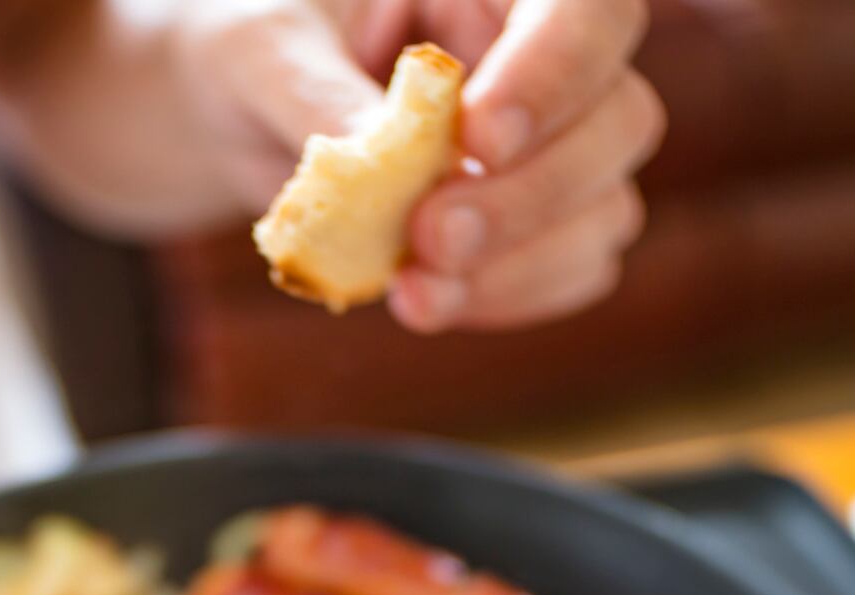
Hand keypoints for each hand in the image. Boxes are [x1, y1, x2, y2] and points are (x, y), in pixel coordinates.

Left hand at [180, 0, 662, 332]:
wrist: (237, 111)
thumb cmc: (254, 48)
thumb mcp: (262, 48)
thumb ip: (320, 94)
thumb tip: (374, 162)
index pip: (588, 7)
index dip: (555, 72)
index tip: (477, 137)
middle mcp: (545, 55)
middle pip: (618, 118)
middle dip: (530, 195)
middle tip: (427, 238)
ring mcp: (552, 142)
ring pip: (604, 207)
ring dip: (520, 266)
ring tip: (414, 296)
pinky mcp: (534, 220)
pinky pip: (570, 268)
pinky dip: (508, 297)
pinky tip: (430, 304)